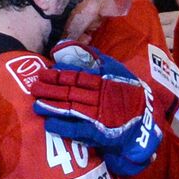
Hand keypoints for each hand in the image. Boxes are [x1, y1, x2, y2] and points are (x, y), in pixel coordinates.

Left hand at [32, 43, 161, 176]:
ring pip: (71, 109)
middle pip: (71, 92)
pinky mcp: (99, 133)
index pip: (77, 76)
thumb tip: (68, 45)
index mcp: (102, 81)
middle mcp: (99, 97)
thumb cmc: (127, 92)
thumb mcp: (116, 69)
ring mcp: (99, 115)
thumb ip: (95, 57)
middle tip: (34, 86)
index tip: (45, 72)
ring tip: (36, 104)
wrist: (144, 120)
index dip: (60, 74)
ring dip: (53, 107)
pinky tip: (49, 124)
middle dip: (51, 89)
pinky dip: (63, 127)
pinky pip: (78, 130)